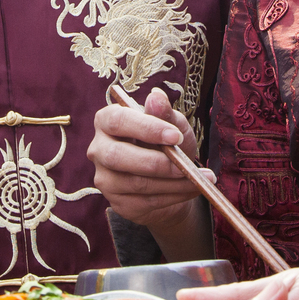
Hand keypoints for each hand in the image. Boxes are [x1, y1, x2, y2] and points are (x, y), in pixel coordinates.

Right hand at [88, 89, 205, 232]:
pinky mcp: (118, 203)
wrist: (170, 178)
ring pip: (136, 183)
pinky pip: (146, 202)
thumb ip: (164, 113)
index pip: (118, 121)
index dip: (146, 128)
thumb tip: (156, 96)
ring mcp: (105, 179)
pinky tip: (192, 188)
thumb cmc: (167, 143)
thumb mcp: (172, 125)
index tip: (175, 135)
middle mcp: (99, 149)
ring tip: (199, 178)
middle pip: (118, 157)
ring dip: (173, 183)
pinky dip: (174, 196)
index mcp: (107, 121)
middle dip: (156, 162)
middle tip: (186, 164)